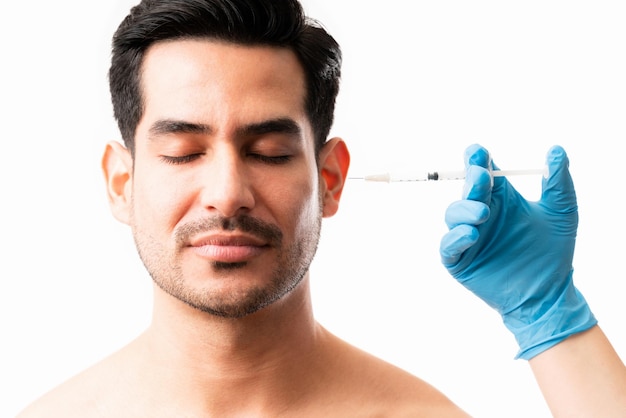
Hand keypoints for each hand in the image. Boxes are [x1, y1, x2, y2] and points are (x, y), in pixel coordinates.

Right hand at [440, 144, 595, 358]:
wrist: (548, 293)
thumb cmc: (553, 253)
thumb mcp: (561, 213)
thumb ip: (558, 182)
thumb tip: (557, 149)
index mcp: (501, 200)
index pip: (484, 173)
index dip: (477, 160)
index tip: (478, 152)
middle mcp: (481, 214)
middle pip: (467, 190)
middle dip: (471, 181)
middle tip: (481, 176)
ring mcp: (468, 236)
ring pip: (453, 214)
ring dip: (464, 209)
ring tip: (483, 214)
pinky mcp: (460, 260)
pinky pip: (448, 245)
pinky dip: (455, 237)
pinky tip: (470, 234)